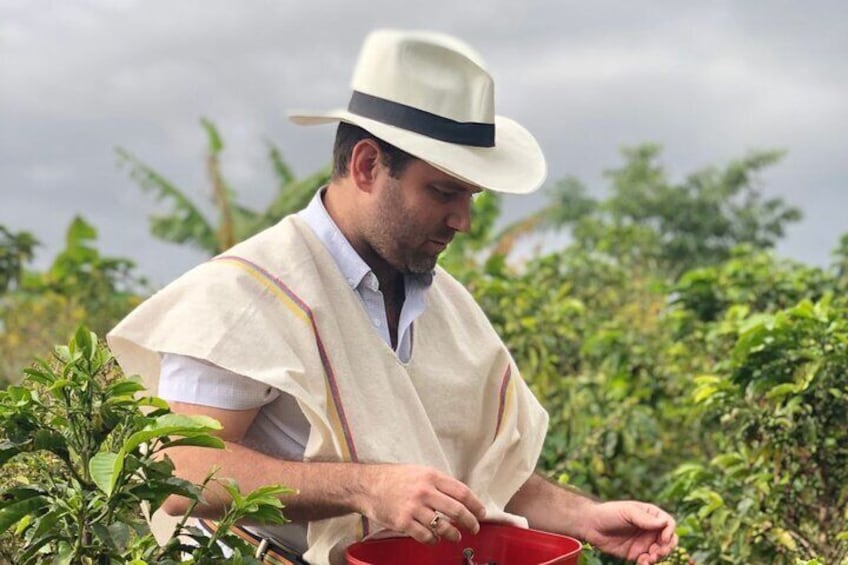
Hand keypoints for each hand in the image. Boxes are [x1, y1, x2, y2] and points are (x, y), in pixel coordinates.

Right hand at [356, 464, 485, 544]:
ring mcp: (413, 508)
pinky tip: (435, 539)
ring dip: (453, 534)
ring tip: (455, 536)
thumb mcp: (419, 472)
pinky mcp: (403, 522)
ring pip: (443, 526)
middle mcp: (424, 491)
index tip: (481, 513)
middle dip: (470, 522)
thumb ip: (438, 483)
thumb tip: (460, 496)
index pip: (462, 491)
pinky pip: (425, 536)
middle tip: (474, 528)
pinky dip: (433, 540)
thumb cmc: (394, 478)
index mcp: (431, 476)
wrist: (367, 485)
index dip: (475, 504)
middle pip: (457, 510)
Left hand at [584, 500, 676, 564]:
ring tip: (649, 558)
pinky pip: (648, 561)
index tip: (663, 539)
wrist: (591, 526)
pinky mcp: (636, 553)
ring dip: (658, 557)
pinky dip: (648, 563)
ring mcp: (644, 542)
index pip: (668, 523)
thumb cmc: (609, 513)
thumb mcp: (627, 512)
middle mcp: (649, 529)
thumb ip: (645, 518)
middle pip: (668, 539)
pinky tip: (642, 562)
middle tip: (658, 552)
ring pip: (660, 552)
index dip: (670, 531)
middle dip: (667, 547)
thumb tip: (664, 522)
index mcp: (649, 515)